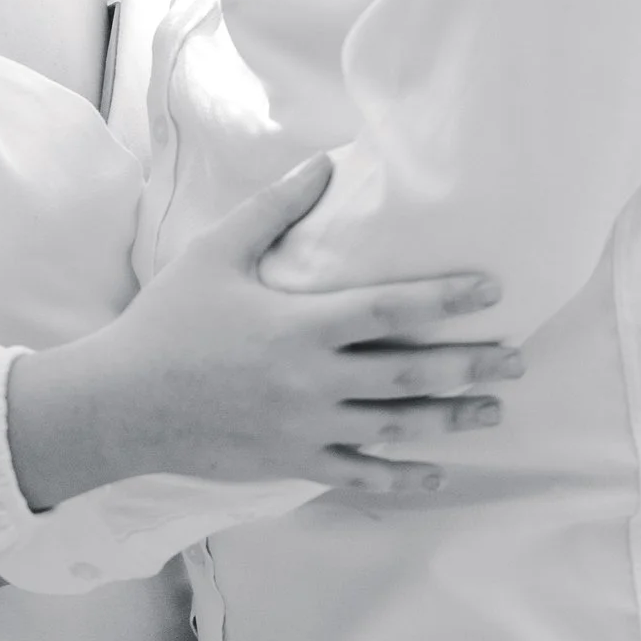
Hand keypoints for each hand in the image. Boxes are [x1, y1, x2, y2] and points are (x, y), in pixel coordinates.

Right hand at [5, 155, 518, 510]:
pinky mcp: (290, 463)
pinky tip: (436, 474)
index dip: (447, 299)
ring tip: (494, 411)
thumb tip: (324, 163)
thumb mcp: (216, 253)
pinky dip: (400, 477)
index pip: (392, 309)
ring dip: (450, 420)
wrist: (122, 404)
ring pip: (395, 428)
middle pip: (410, 374)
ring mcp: (305, 428)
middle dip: (470, 366)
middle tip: (519, 359)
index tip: (493, 292)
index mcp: (301, 325)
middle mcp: (313, 381)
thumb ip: (274, 208)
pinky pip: (357, 476)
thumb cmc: (168, 321)